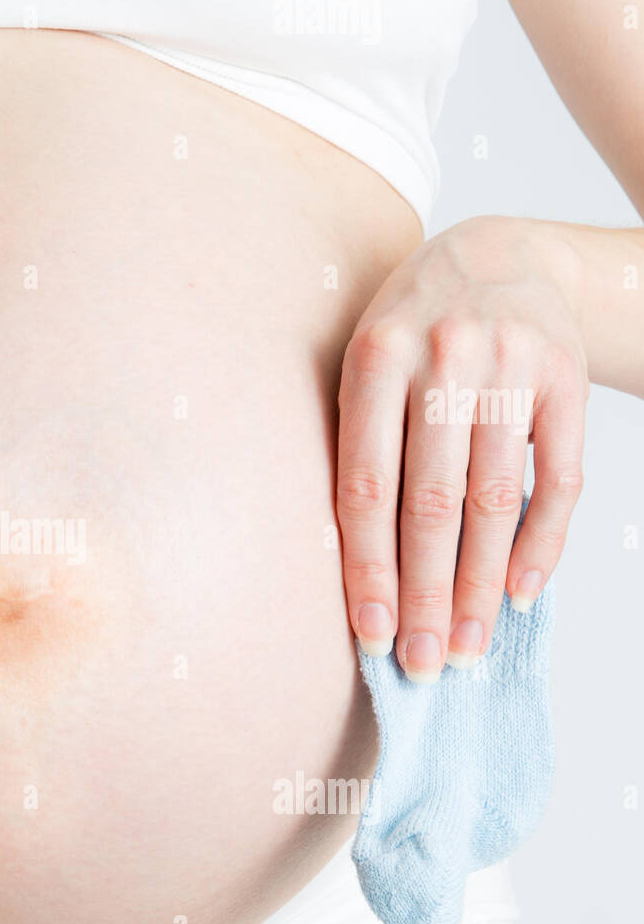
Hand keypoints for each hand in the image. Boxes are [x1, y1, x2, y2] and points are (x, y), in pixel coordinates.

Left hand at [337, 215, 587, 678]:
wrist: (500, 256)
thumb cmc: (410, 333)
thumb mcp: (364, 366)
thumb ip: (358, 446)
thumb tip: (360, 571)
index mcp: (375, 362)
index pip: (366, 488)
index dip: (369, 570)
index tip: (372, 637)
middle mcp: (443, 361)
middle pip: (432, 505)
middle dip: (426, 596)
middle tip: (422, 666)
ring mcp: (511, 367)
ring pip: (496, 501)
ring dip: (479, 586)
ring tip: (465, 648)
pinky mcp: (565, 378)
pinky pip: (560, 478)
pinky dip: (541, 543)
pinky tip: (518, 594)